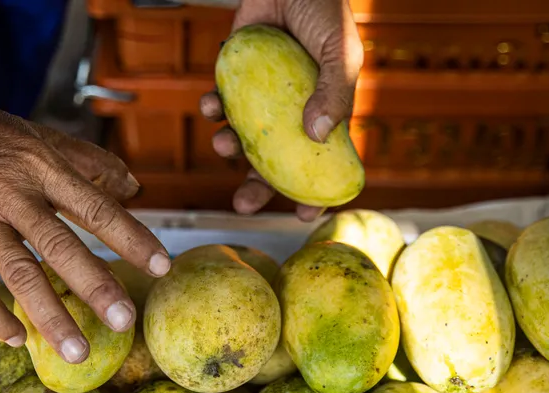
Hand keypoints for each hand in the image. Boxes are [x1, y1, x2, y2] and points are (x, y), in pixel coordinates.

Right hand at [0, 103, 169, 363]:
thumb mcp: (45, 140)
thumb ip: (92, 164)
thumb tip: (135, 189)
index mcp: (45, 171)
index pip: (96, 208)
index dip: (131, 238)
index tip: (161, 267)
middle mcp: (16, 197)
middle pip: (60, 246)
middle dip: (95, 286)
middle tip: (123, 321)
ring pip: (18, 273)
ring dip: (48, 316)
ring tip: (76, 351)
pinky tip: (16, 338)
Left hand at [200, 0, 362, 220]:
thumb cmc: (324, 9)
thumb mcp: (340, 51)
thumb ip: (334, 91)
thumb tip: (319, 135)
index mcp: (324, 112)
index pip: (322, 162)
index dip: (313, 192)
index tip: (303, 217)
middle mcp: (291, 110)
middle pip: (274, 161)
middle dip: (256, 186)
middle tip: (241, 205)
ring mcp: (261, 95)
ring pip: (242, 137)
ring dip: (229, 148)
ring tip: (223, 144)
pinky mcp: (234, 76)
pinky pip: (219, 102)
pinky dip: (210, 109)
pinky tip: (208, 107)